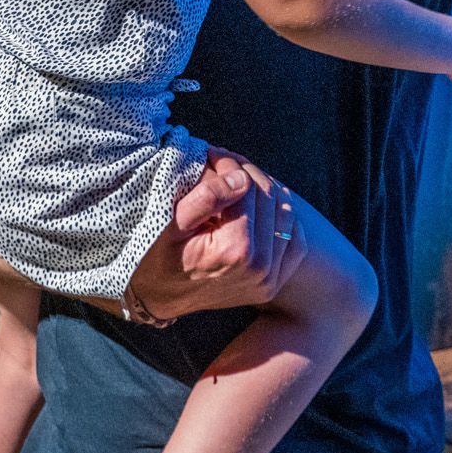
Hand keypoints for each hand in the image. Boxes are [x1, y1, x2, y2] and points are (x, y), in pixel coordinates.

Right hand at [121, 149, 305, 320]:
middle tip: (223, 163)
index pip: (248, 188)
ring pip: (285, 213)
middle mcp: (258, 268)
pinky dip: (281, 219)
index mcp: (234, 251)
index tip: (213, 156)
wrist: (157, 296)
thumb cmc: (157, 256)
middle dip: (246, 173)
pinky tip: (259, 210)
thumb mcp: (171, 223)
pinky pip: (295, 239)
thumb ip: (207, 197)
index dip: (229, 165)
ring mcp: (269, 279)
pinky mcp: (273, 283)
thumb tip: (242, 178)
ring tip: (236, 184)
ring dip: (264, 192)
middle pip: (269, 197)